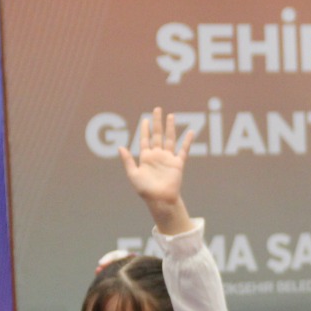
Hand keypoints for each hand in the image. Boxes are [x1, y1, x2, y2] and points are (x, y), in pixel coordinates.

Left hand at [118, 106, 194, 234]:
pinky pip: (183, 150)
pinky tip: (190, 132)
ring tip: (171, 116)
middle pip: (158, 135)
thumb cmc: (145, 190)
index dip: (145, 129)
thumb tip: (120, 147)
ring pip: (170, 139)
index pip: (145, 139)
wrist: (160, 200)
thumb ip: (128, 161)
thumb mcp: (133, 175)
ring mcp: (168, 159)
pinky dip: (187, 141)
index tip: (145, 119)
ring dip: (170, 128)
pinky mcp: (178, 164)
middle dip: (157, 123)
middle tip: (157, 110)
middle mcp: (157, 156)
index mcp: (146, 157)